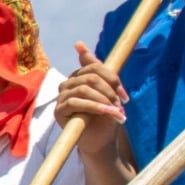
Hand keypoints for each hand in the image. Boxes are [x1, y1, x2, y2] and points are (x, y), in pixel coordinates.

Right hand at [56, 43, 129, 158]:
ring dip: (104, 99)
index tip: (125, 95)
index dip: (112, 78)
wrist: (100, 141)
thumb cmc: (104, 116)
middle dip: (110, 90)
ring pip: (84, 88)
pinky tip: (109, 113)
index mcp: (78, 77)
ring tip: (117, 112)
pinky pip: (77, 102)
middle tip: (122, 104)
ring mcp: (61, 97)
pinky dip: (96, 107)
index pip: (94, 67)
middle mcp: (67, 84)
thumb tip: (77, 43)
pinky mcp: (59, 111)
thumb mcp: (106, 91)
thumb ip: (97, 69)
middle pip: (90, 76)